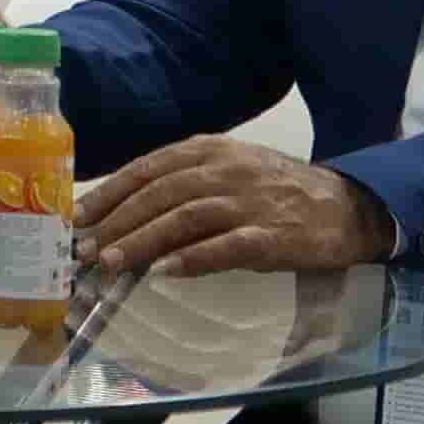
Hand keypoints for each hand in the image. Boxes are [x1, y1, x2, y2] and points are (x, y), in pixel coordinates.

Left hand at [74, 137, 389, 279]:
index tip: (79, 217)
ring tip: (111, 264)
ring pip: (184, 218)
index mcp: (210, 150)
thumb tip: (125, 211)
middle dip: (117, 222)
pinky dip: (192, 260)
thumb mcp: (228, 171)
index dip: (110, 193)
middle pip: (159, 194)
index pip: (147, 168)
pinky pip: (225, 247)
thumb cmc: (276, 191)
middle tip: (85, 249)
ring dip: (143, 241)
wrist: (344, 205)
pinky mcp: (270, 235)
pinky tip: (165, 273)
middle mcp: (225, 170)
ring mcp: (248, 202)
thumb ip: (183, 183)